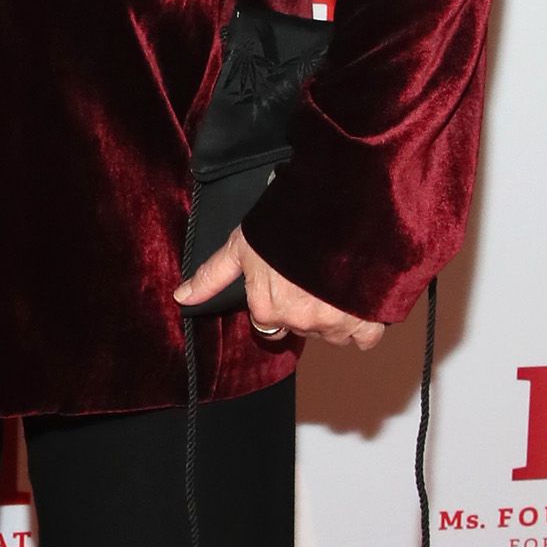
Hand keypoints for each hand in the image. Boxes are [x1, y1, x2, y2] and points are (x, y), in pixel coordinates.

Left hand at [174, 227, 384, 351]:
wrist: (338, 208)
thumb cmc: (286, 224)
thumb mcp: (241, 246)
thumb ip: (212, 276)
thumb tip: (180, 298)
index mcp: (267, 311)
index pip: (270, 323)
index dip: (280, 300)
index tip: (289, 280)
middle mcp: (298, 322)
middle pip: (302, 328)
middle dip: (307, 308)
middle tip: (313, 277)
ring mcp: (333, 324)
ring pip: (333, 333)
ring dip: (336, 316)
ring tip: (336, 284)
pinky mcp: (365, 320)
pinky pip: (365, 338)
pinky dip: (365, 326)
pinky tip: (360, 303)